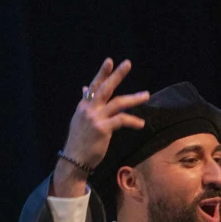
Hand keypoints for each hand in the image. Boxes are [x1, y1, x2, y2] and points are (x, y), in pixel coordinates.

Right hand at [53, 58, 148, 198]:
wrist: (74, 160)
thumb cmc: (79, 142)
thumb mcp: (80, 120)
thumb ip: (86, 104)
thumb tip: (85, 88)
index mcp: (84, 106)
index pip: (94, 86)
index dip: (102, 73)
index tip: (110, 61)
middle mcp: (88, 109)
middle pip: (105, 88)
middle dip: (116, 75)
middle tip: (127, 63)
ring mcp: (95, 118)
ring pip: (117, 103)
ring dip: (133, 98)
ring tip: (146, 95)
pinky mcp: (103, 129)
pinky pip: (121, 120)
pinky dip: (133, 121)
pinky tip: (140, 124)